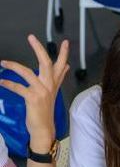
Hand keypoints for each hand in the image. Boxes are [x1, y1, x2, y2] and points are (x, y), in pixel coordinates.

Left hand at [0, 35, 68, 151]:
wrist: (44, 129)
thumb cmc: (44, 112)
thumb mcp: (52, 93)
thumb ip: (58, 78)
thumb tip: (66, 66)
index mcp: (54, 84)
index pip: (61, 66)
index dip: (64, 54)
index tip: (65, 42)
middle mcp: (49, 86)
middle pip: (46, 64)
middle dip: (39, 49)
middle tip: (31, 37)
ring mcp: (42, 92)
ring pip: (28, 73)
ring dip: (14, 66)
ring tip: (4, 62)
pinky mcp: (33, 98)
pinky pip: (18, 88)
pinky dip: (9, 84)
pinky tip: (2, 82)